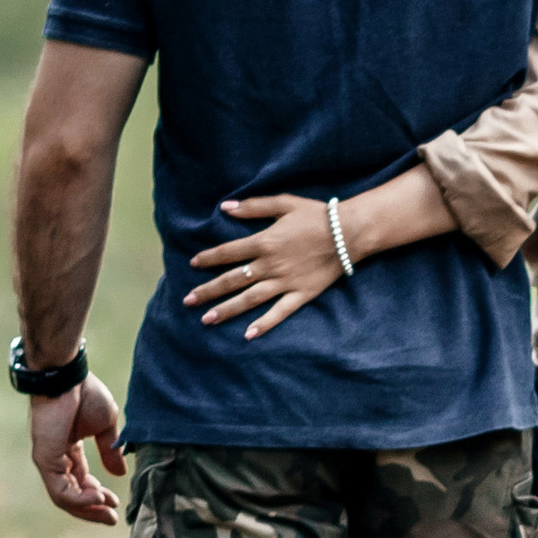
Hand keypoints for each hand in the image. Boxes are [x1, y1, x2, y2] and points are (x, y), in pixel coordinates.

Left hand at [29, 374, 126, 525]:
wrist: (68, 377)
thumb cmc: (85, 393)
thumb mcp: (105, 426)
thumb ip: (110, 450)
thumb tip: (119, 474)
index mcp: (69, 449)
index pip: (80, 481)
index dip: (97, 495)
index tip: (115, 503)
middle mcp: (56, 458)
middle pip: (72, 495)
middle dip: (93, 509)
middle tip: (112, 518)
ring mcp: (48, 460)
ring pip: (65, 498)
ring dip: (88, 508)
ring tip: (107, 512)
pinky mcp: (45, 460)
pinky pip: (60, 491)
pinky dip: (79, 499)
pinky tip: (98, 496)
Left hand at [186, 191, 342, 336]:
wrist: (349, 232)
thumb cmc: (316, 214)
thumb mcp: (284, 203)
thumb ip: (253, 207)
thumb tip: (225, 207)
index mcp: (264, 241)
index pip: (229, 252)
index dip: (209, 258)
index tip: (192, 264)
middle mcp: (270, 264)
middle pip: (233, 279)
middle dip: (208, 290)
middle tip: (188, 301)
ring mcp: (285, 282)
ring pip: (250, 299)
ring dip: (227, 309)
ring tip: (207, 319)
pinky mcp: (302, 294)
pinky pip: (280, 312)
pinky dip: (265, 324)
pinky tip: (248, 335)